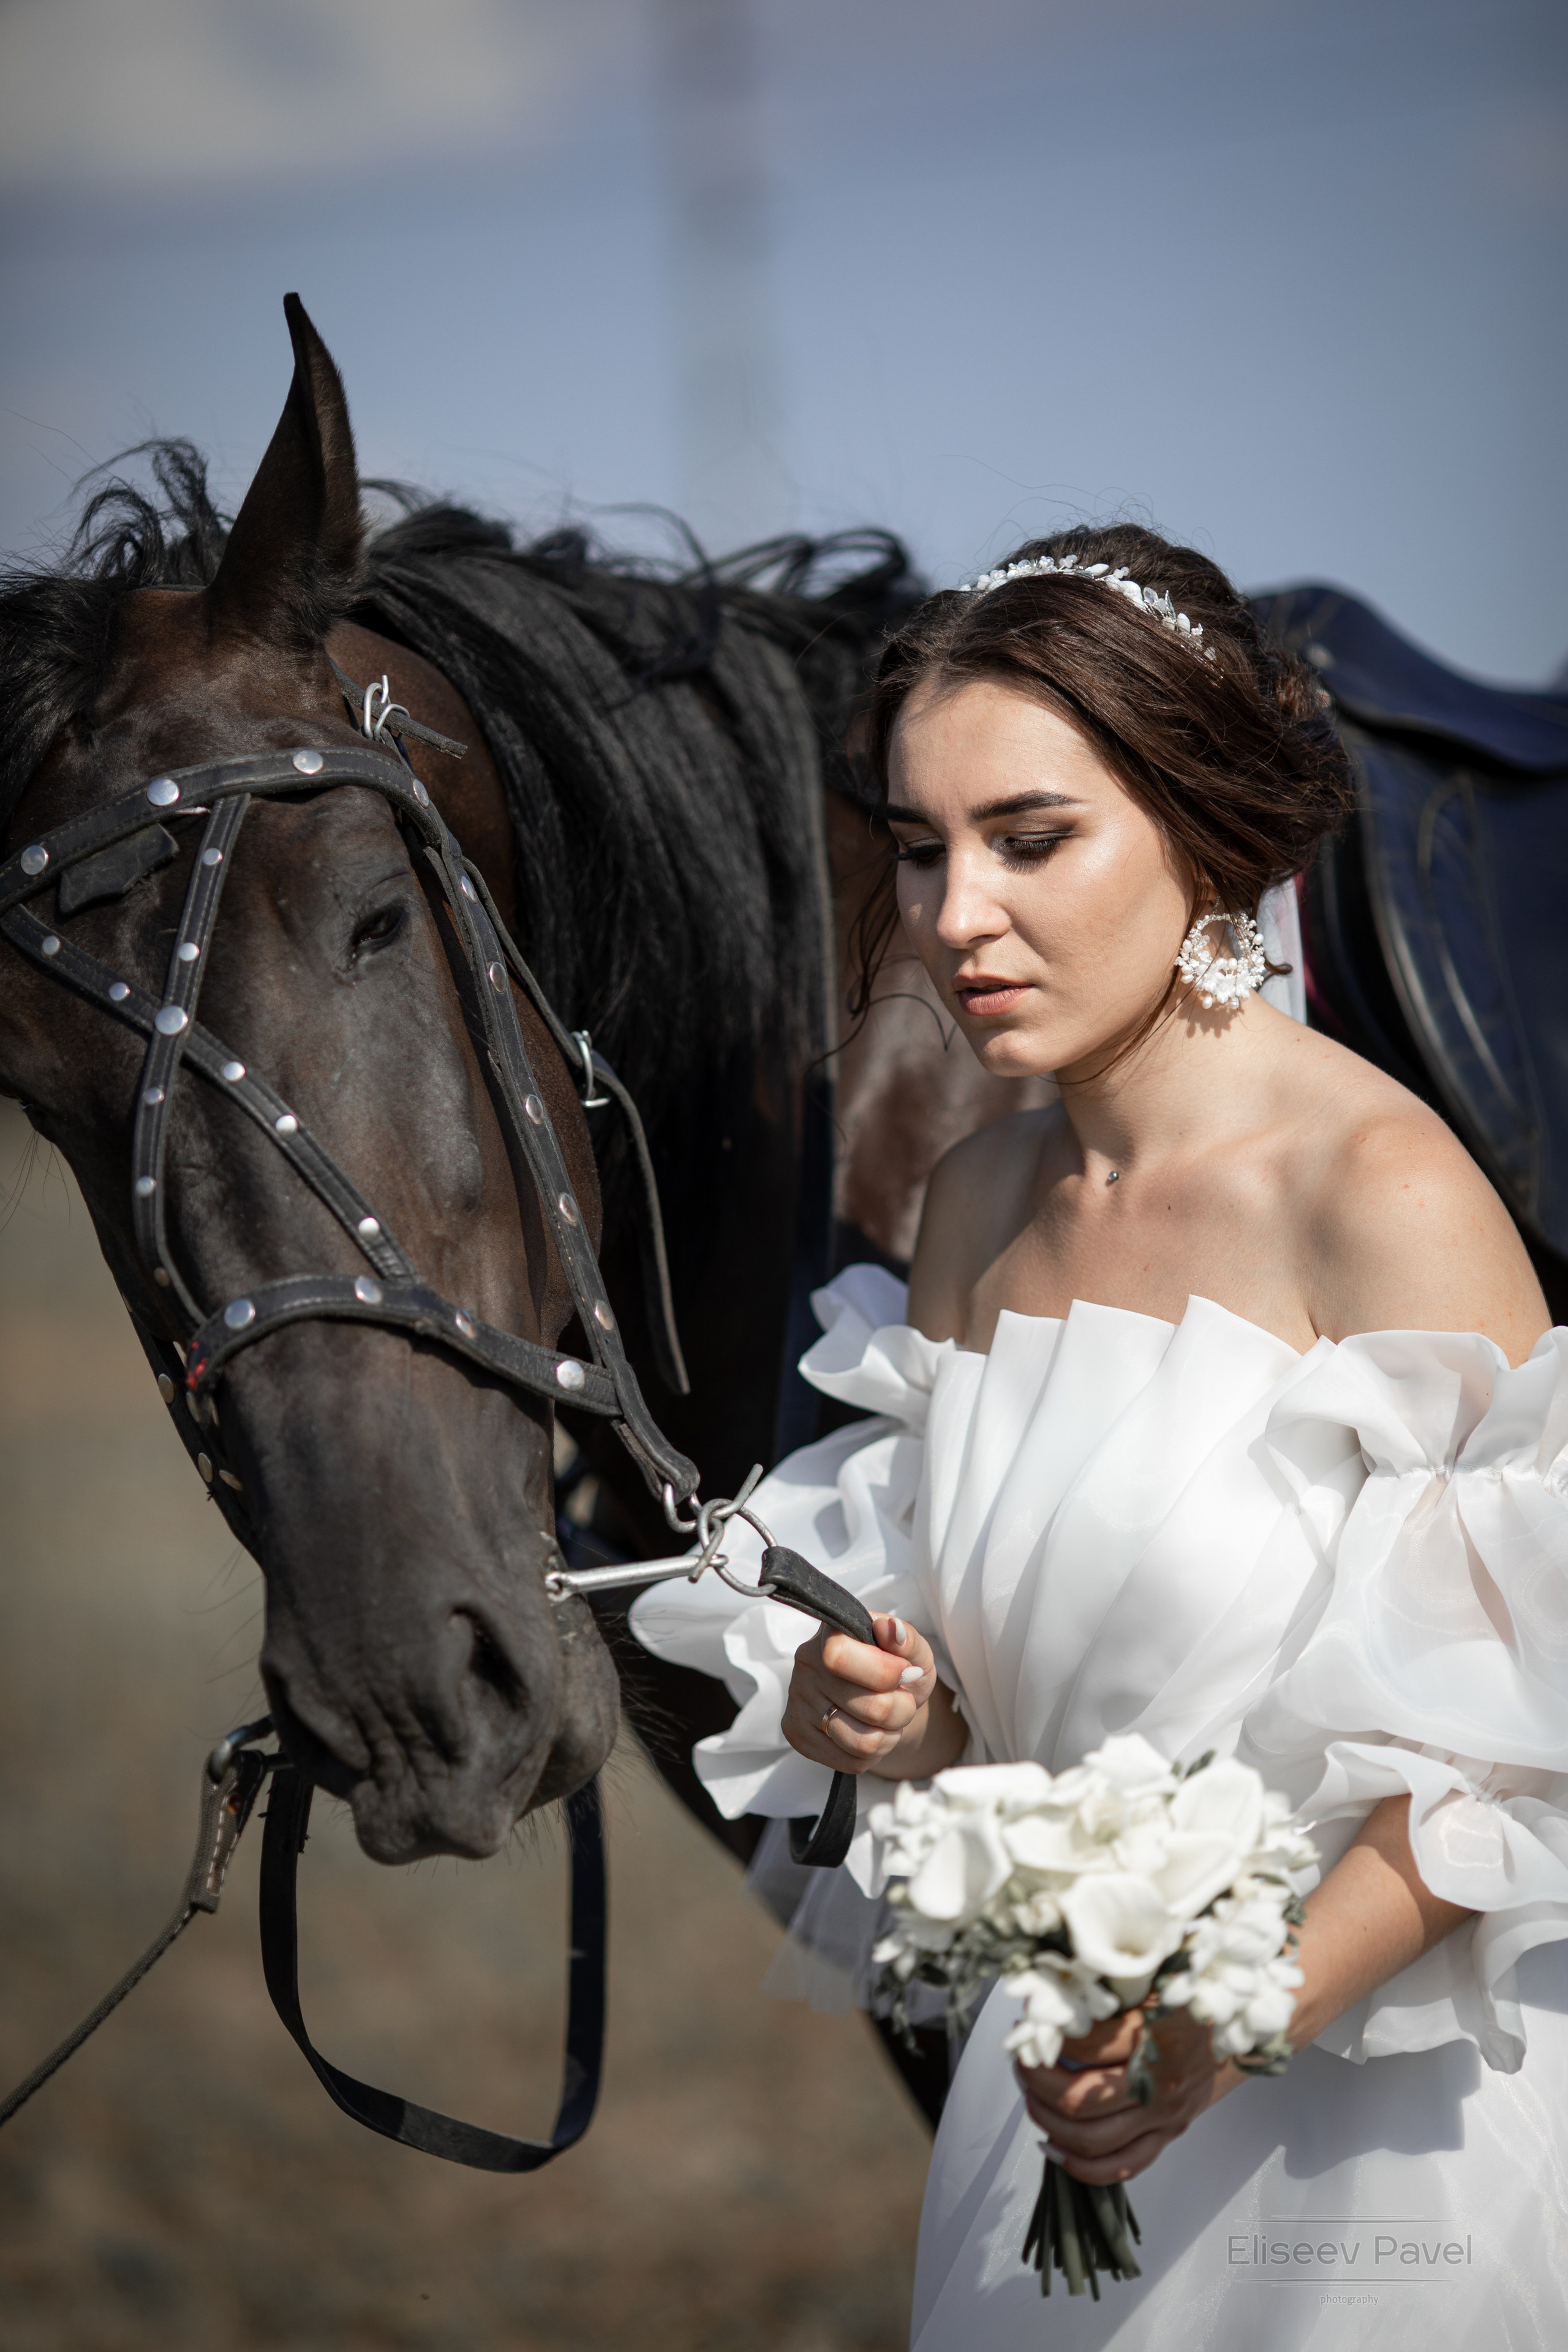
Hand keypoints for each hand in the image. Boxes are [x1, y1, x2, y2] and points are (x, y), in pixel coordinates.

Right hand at [782, 1614, 961, 1778]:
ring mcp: (797, 1700)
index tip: (907, 1673)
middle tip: (902, 1701)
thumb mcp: (913, 1650)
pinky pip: (848, 1761)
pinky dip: (871, 1754)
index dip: (883, 1672)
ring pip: (861, 1742)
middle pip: (868, 1707)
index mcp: (831, 1632)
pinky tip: (867, 1732)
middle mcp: (806, 1663)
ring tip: (887, 1721)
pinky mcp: (796, 1733)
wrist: (883, 1697)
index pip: (839, 1656)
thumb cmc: (898, 1669)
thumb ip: (906, 1639)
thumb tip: (891, 1628)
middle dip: (901, 1710)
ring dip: (887, 1736)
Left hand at [1015, 2007, 1241, 2184]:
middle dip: (1038, 2083)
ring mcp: (1163, 2117)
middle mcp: (1159, 2084)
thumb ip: (1103, 1994)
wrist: (1231, 2034)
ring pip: (1093, 2139)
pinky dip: (1082, 2166)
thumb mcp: (1147, 1983)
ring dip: (1049, 2121)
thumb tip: (1049, 2000)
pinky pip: (1122, 2167)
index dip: (1048, 2038)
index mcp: (1154, 2037)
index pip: (1084, 2047)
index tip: (1029, 2026)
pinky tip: (1053, 2147)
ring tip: (1031, 2096)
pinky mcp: (1167, 2137)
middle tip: (1022, 2062)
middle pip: (1080, 2100)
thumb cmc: (1182, 2002)